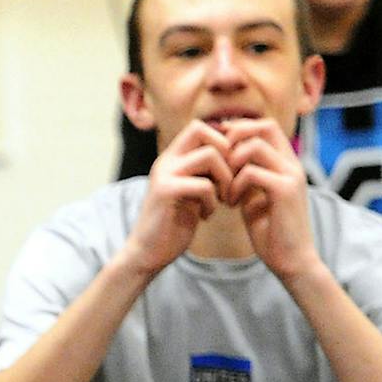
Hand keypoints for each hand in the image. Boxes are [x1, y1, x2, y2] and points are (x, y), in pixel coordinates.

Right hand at [125, 120, 233, 273]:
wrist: (147, 254)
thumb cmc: (174, 225)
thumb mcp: (193, 192)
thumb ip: (205, 172)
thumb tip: (233, 152)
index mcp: (171, 159)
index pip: (200, 127)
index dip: (222, 141)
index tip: (230, 169)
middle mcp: (165, 161)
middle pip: (203, 131)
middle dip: (226, 154)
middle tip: (230, 181)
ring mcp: (163, 175)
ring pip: (209, 155)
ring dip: (225, 178)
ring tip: (223, 199)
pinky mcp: (165, 192)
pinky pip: (203, 184)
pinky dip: (212, 201)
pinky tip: (207, 215)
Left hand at [225, 117, 316, 278]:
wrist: (291, 260)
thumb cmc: (271, 232)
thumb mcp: (254, 198)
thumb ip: (246, 178)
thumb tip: (225, 163)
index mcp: (286, 164)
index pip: (266, 127)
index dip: (240, 129)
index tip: (218, 149)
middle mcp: (292, 164)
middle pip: (264, 127)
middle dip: (234, 138)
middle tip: (217, 164)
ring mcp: (291, 175)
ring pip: (254, 147)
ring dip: (230, 165)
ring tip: (224, 189)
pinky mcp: (285, 191)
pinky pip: (252, 172)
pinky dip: (234, 185)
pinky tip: (230, 203)